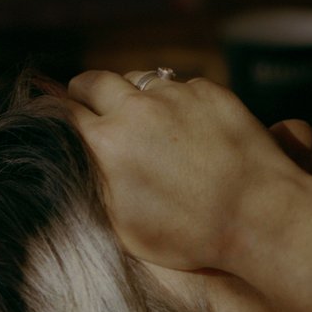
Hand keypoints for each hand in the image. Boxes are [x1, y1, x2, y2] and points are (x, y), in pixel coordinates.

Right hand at [65, 70, 311, 272]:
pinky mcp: (207, 90)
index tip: (54, 117)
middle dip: (85, 91)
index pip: (61, 112)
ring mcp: (173, 95)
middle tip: (88, 103)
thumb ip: (93, 183)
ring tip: (138, 114)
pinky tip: (184, 125)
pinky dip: (172, 99)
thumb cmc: (188, 234)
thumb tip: (73, 158)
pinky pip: (177, 85)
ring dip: (130, 92)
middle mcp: (134, 110)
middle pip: (92, 80)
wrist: (257, 216)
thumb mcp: (123, 224)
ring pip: (136, 78)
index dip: (54, 114)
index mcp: (104, 144)